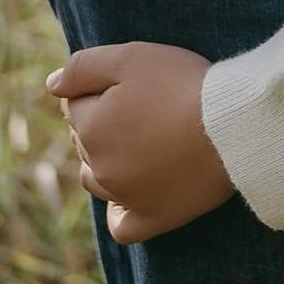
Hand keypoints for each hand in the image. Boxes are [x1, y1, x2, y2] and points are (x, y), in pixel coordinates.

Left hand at [49, 41, 234, 244]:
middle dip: (103, 122)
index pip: (75, 106)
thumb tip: (52, 85)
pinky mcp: (152, 218)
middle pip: (86, 142)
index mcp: (90, 128)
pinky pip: (121, 226)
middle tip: (142, 104)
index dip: (99, 88)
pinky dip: (119, 212)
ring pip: (96, 180)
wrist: (230, 126)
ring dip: (106, 160)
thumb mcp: (130, 57)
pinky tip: (129, 196)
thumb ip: (83, 67)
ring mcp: (124, 197)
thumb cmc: (181, 85)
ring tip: (139, 141)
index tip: (130, 80)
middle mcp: (99, 168)